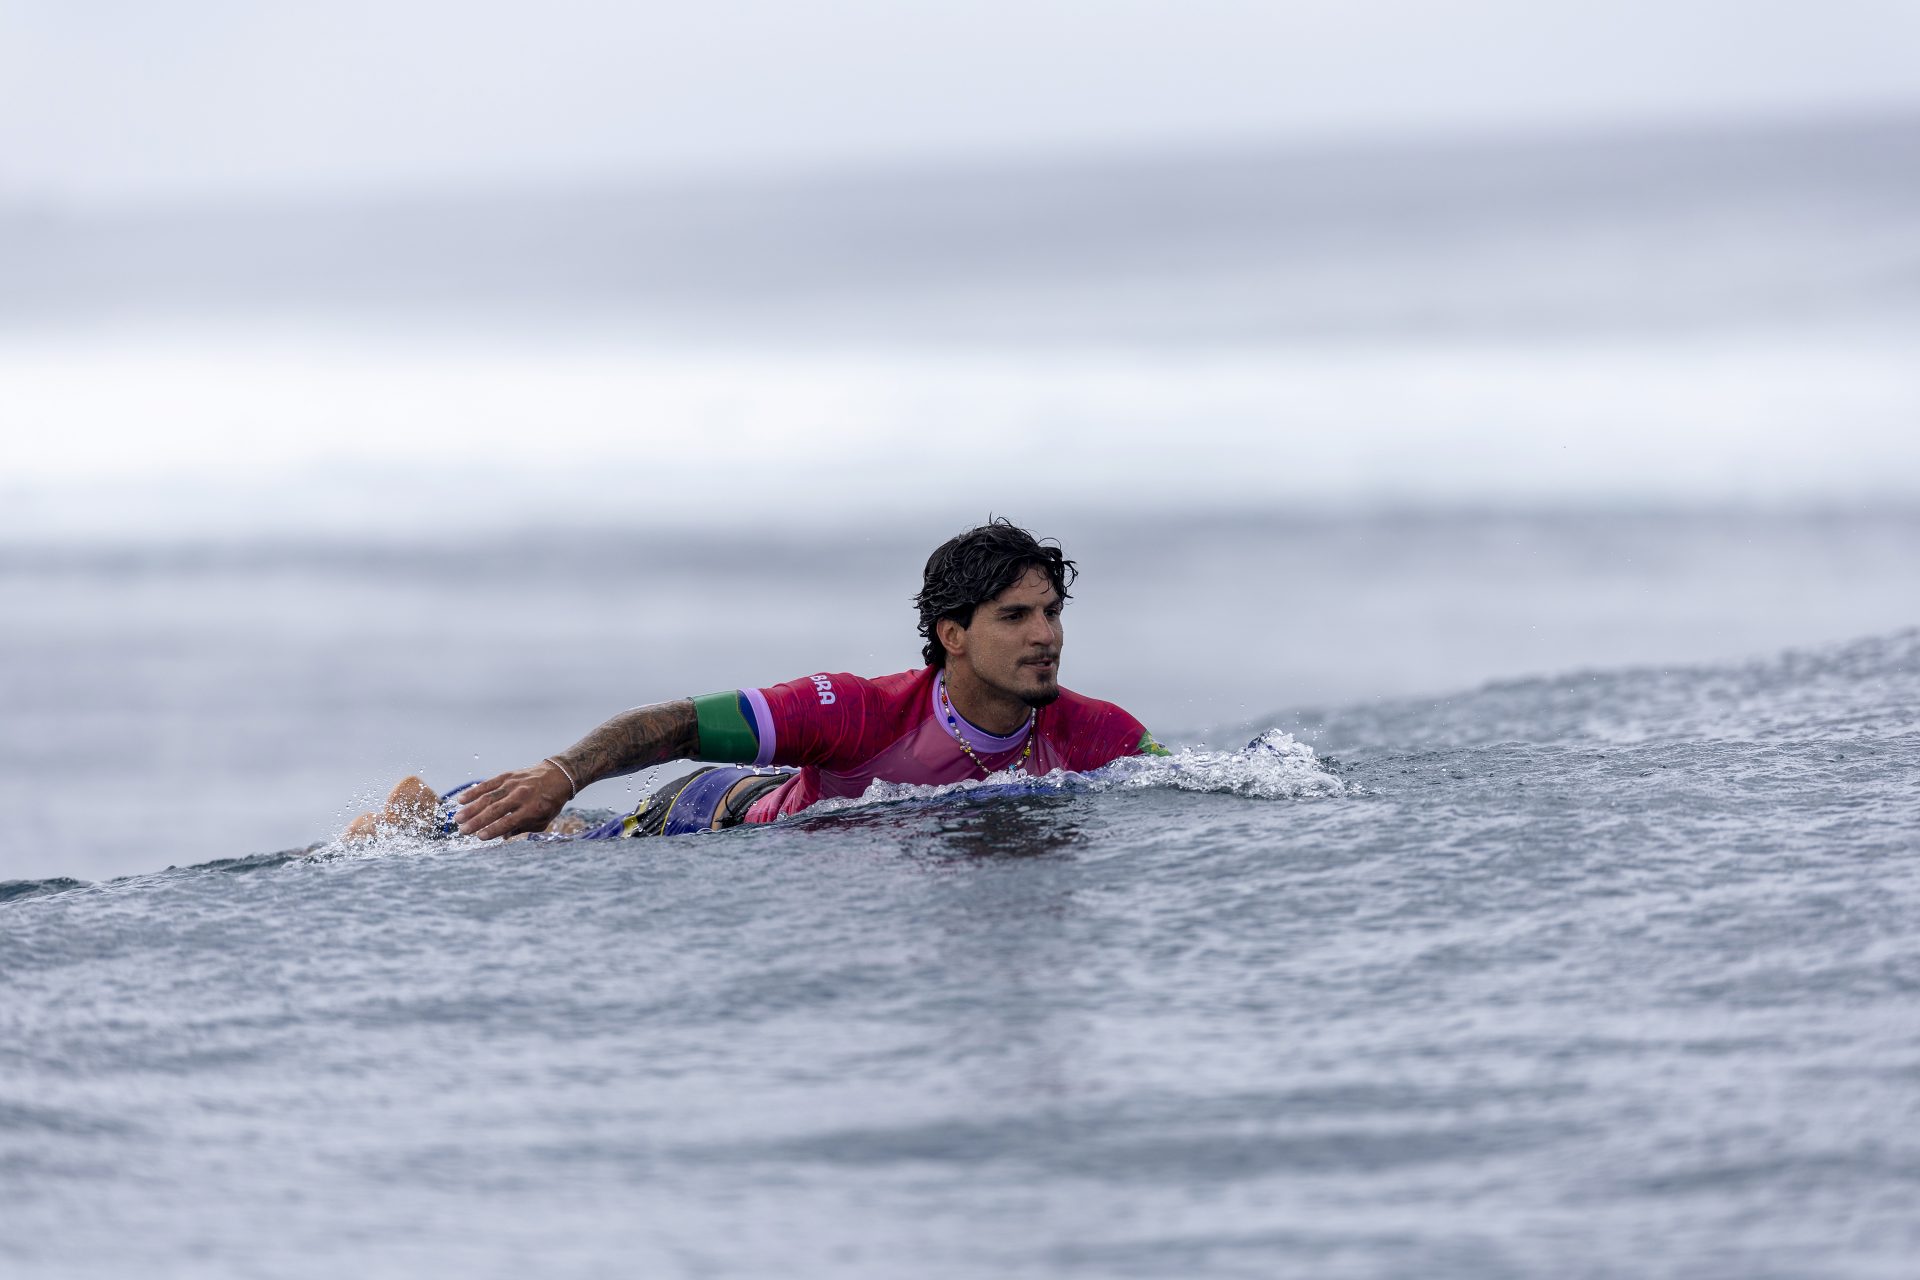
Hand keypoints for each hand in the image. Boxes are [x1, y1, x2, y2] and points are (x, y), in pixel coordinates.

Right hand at [456, 761, 573, 839]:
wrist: (558, 776)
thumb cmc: (550, 803)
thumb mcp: (542, 820)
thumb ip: (522, 829)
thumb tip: (501, 837)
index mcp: (532, 809)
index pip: (509, 822)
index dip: (493, 830)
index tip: (479, 837)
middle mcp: (521, 796)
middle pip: (495, 810)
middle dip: (477, 821)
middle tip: (463, 830)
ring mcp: (513, 784)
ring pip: (488, 797)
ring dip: (471, 808)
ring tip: (458, 819)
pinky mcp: (507, 776)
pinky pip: (488, 784)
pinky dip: (474, 791)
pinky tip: (461, 800)